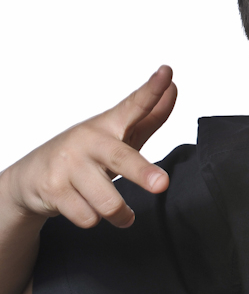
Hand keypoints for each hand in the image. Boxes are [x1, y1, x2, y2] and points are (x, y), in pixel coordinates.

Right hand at [1, 66, 176, 227]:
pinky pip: (89, 218)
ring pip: (108, 202)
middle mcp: (89, 140)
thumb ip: (149, 115)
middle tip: (162, 184)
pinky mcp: (53, 190)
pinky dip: (94, 220)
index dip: (152, 90)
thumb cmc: (87, 154)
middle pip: (121, 159)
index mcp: (109, 125)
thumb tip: (173, 88)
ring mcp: (68, 165)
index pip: (134, 105)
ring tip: (121, 214)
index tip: (166, 73)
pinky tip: (85, 207)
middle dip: (143, 172)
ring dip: (119, 214)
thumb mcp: (119, 134)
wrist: (30, 178)